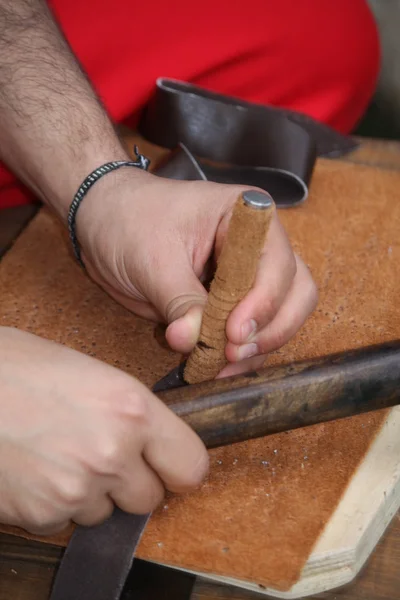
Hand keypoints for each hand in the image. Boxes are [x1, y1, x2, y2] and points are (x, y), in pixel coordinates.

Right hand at [0, 327, 207, 534]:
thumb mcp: (88, 371)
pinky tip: (34, 470)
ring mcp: (75, 488)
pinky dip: (53, 504)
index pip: (191, 465)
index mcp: (130, 407)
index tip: (167, 463)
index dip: (178, 466)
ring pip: (105, 512)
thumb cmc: (13, 366)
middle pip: (149, 498)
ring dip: (90, 493)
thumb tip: (149, 438)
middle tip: (102, 455)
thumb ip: (127, 410)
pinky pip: (64, 522)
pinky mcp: (40, 514)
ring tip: (57, 454)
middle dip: (130, 482)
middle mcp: (111, 452)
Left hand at [77, 172, 316, 376]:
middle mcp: (258, 246)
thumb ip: (179, 301)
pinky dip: (240, 354)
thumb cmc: (129, 220)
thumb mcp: (153, 259)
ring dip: (259, 347)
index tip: (234, 332)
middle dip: (270, 329)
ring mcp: (248, 276)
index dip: (264, 302)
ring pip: (282, 317)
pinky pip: (251, 333)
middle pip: (295, 293)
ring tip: (223, 364)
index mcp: (247, 217)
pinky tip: (217, 367)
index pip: (278, 263)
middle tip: (233, 353)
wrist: (103, 223)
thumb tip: (192, 341)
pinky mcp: (231, 303)